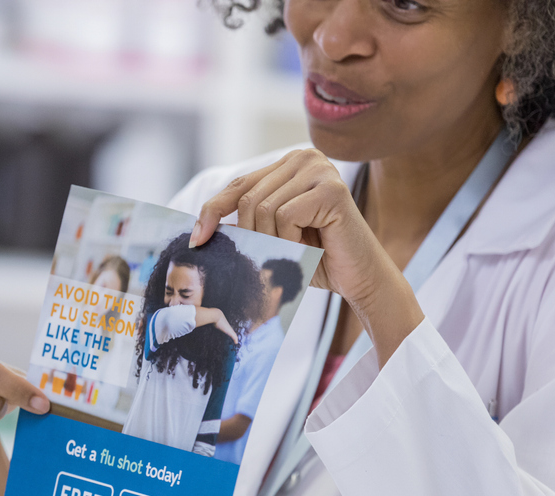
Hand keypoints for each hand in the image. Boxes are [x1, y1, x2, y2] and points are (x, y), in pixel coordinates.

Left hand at [191, 149, 423, 363]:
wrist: (358, 278)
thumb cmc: (315, 258)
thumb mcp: (270, 234)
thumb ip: (243, 221)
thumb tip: (199, 227)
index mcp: (288, 164)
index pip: (238, 184)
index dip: (213, 211)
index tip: (196, 240)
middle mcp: (304, 158)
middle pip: (248, 197)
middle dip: (251, 234)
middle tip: (273, 253)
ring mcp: (320, 169)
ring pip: (263, 208)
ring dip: (273, 240)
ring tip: (297, 248)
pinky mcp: (331, 189)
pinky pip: (284, 216)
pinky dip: (289, 240)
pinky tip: (309, 246)